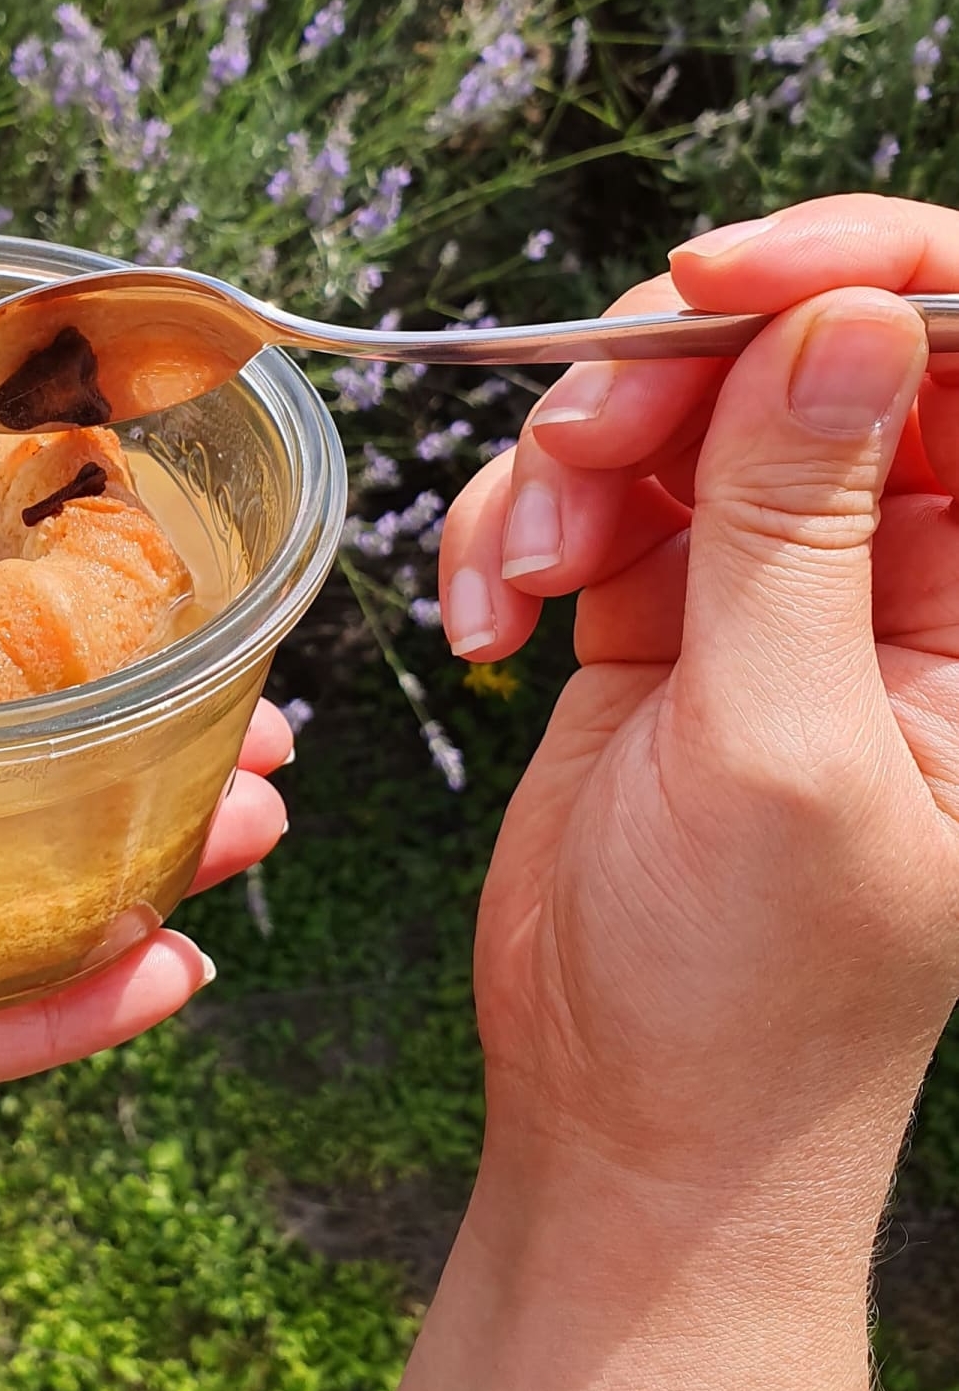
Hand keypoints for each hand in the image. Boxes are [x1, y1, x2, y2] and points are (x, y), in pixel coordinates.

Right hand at [406, 195, 958, 1390]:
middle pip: (800, 356)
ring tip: (524, 577)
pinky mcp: (653, 616)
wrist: (626, 1113)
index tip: (728, 281)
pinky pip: (582, 498)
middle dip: (672, 377)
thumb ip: (796, 528)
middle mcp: (897, 576)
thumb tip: (844, 325)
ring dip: (569, 463)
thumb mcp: (781, 747)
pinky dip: (516, 528)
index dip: (863, 277)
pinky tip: (492, 613)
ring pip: (673, 415)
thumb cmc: (746, 985)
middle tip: (582, 450)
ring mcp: (766, 588)